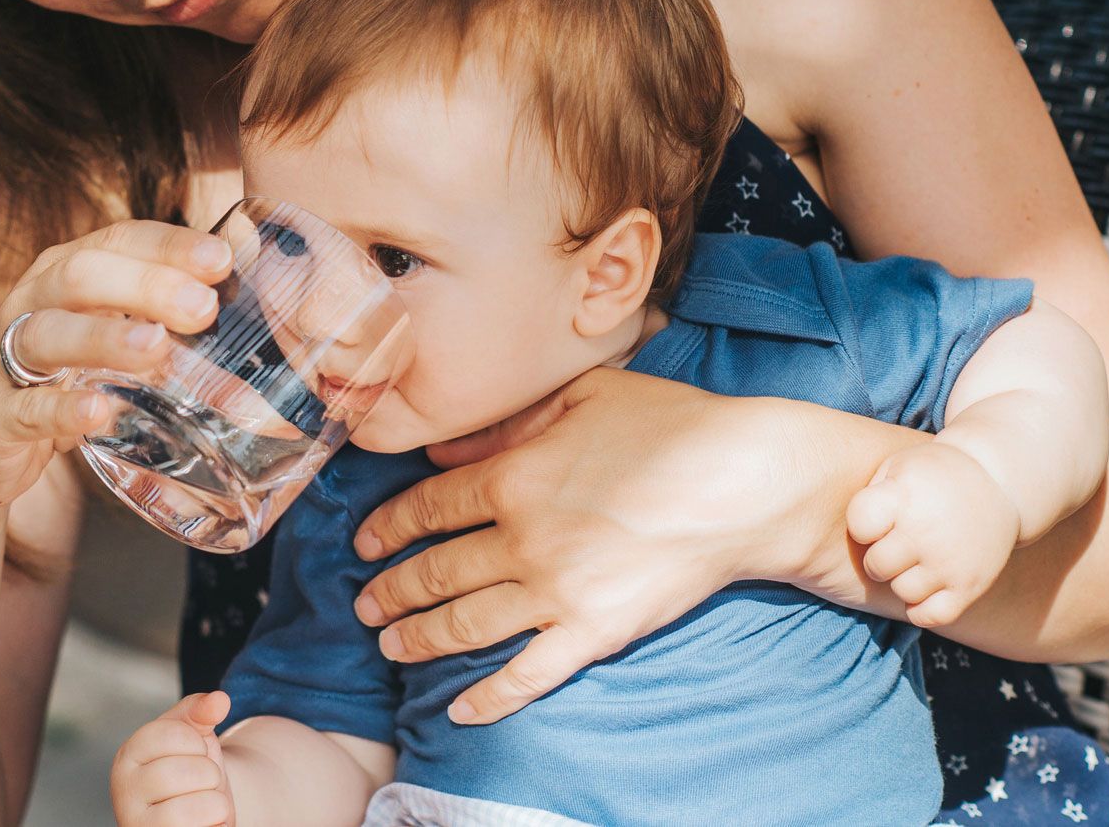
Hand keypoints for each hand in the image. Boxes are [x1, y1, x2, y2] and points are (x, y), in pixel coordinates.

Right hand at [0, 220, 231, 520]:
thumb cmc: (52, 381)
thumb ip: (157, 316)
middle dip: (144, 285)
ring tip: (157, 349)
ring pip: (47, 333)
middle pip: (81, 275)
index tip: (221, 259)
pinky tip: (100, 412)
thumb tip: (243, 294)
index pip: (116, 239)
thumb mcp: (101, 337)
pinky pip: (24, 408)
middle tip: (203, 307)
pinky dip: (62, 409)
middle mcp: (29, 303)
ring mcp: (1, 358)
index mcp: (62, 275)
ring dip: (104, 337)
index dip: (167, 244)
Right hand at [112, 692, 233, 826]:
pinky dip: (215, 826)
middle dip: (209, 775)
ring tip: (203, 807)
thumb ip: (201, 711)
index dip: (196, 742)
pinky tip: (203, 825)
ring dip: (215, 806)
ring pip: (195, 810)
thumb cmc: (191, 772)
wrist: (197, 817)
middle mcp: (123, 794)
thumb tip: (220, 700)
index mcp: (127, 757)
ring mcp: (139, 825)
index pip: (171, 734)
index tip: (194, 752)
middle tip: (202, 784)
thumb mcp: (194, 736)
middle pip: (185, 772)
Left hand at [348, 369, 851, 724]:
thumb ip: (504, 425)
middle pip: (435, 571)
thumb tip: (441, 448)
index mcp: (512, 476)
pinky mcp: (594, 633)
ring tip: (391, 646)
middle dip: (390, 591)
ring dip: (420, 638)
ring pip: (465, 623)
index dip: (387, 526)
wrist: (743, 482)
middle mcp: (522, 538)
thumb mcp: (578, 398)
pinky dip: (491, 698)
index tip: (364, 542)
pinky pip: (529, 675)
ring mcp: (555, 592)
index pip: (427, 508)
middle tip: (364, 605)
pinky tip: (461, 710)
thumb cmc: (668, 426)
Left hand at [846, 441, 1016, 627]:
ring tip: (914, 559)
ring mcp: (951, 562)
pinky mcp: (970, 586)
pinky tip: (924, 586)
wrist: (998, 481)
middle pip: (877, 566)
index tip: (879, 517)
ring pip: (903, 591)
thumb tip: (831, 528)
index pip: (860, 527)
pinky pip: (931, 616)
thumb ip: (868, 496)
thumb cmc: (931, 476)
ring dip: (901, 579)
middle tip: (895, 542)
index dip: (864, 524)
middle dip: (879, 555)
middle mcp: (927, 533)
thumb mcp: (896, 467)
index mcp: (904, 498)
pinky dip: (921, 608)